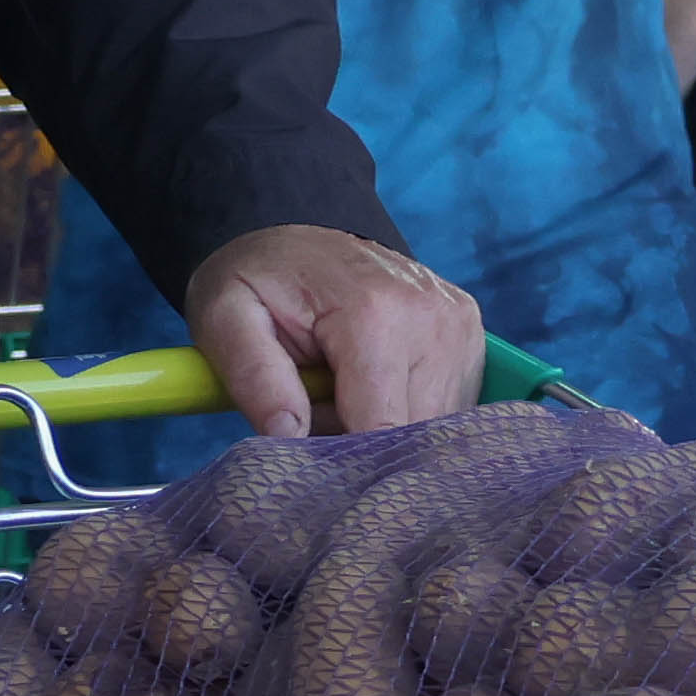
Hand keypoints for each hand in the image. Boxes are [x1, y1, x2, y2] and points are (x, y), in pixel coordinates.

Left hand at [184, 226, 481, 440]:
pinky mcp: (470, 337)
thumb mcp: (225, 315)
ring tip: (340, 395)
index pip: (379, 429)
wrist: (300, 231)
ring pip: (435, 428)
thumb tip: (287, 437)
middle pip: (411, 436)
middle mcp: (433, 320)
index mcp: (375, 314)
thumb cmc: (260, 278)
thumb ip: (253, 376)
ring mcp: (460, 328)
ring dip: (387, 431)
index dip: (343, 462)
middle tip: (315, 412)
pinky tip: (372, 390)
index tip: (308, 465)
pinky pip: (449, 409)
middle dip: (363, 447)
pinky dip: (409, 414)